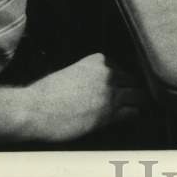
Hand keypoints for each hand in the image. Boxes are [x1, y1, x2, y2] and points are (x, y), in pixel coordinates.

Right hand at [24, 53, 149, 141]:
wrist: (35, 109)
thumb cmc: (46, 93)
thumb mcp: (73, 72)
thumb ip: (91, 75)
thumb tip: (99, 85)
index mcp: (99, 60)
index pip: (122, 68)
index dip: (124, 80)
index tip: (125, 86)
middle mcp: (108, 73)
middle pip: (133, 80)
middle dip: (133, 89)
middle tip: (136, 97)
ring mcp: (110, 93)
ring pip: (138, 95)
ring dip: (139, 101)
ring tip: (141, 106)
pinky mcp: (108, 114)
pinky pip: (132, 112)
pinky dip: (134, 114)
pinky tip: (133, 116)